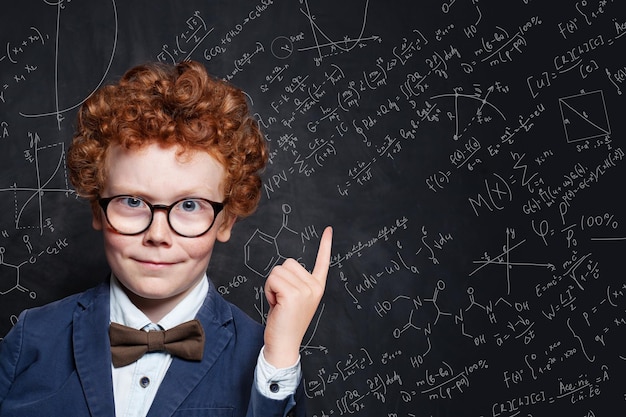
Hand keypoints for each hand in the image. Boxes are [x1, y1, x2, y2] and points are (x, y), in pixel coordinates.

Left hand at [262, 226, 332, 367]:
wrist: (284, 345)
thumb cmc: (285, 322)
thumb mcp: (295, 299)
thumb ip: (295, 283)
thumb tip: (286, 268)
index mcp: (317, 287)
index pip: (323, 262)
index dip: (325, 245)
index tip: (328, 230)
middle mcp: (314, 286)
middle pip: (288, 263)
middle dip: (278, 279)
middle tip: (282, 300)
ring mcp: (305, 290)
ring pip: (278, 271)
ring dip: (272, 286)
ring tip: (279, 303)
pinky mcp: (293, 294)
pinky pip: (273, 279)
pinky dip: (269, 290)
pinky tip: (276, 305)